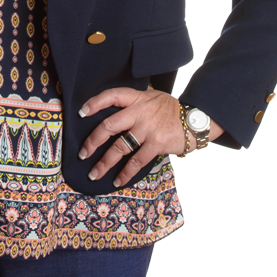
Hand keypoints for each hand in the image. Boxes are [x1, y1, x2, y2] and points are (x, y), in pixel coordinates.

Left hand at [77, 87, 221, 187]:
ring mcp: (148, 128)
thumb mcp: (153, 96)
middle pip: (109, 125)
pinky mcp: (156, 143)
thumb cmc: (171, 109)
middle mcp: (140, 112)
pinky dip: (125, 173)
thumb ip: (136, 100)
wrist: (196, 119)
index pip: (112, 95)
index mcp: (137, 98)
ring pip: (120, 147)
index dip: (95, 103)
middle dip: (93, 141)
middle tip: (83, 153)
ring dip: (105, 163)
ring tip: (94, 174)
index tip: (81, 113)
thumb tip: (116, 101)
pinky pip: (136, 161)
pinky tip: (118, 180)